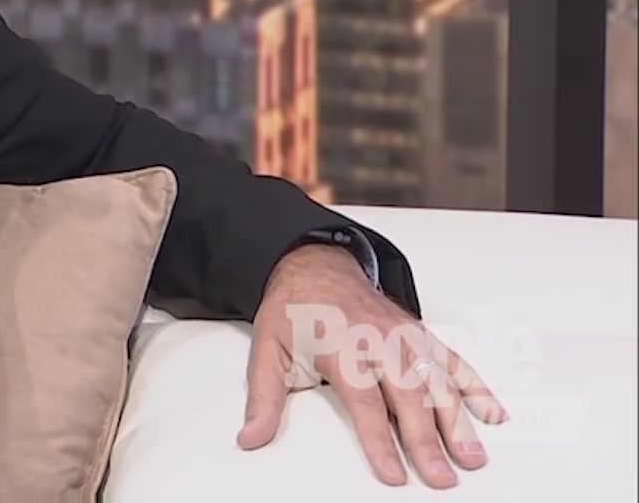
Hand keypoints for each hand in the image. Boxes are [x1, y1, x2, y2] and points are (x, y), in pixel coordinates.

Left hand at [238, 243, 509, 488]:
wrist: (315, 266)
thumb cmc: (293, 313)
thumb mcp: (267, 351)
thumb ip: (263, 399)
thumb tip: (249, 439)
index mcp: (341, 348)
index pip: (364, 402)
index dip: (379, 439)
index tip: (393, 474)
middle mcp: (379, 342)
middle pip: (409, 396)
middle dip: (427, 440)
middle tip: (441, 478)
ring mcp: (406, 337)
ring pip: (438, 382)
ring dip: (459, 421)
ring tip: (473, 457)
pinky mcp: (421, 335)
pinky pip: (454, 362)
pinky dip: (477, 387)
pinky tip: (495, 415)